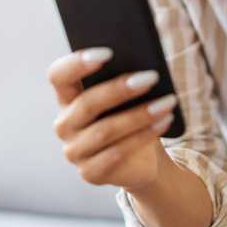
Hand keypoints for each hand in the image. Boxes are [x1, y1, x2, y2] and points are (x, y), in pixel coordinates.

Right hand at [47, 48, 178, 191]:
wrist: (140, 159)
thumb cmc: (130, 115)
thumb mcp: (126, 96)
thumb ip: (124, 77)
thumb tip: (141, 63)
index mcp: (66, 98)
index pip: (59, 76)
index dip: (77, 63)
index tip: (108, 52)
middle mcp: (64, 125)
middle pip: (87, 103)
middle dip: (120, 89)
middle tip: (150, 77)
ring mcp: (74, 152)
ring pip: (105, 130)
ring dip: (140, 114)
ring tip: (167, 102)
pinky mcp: (90, 173)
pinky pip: (117, 154)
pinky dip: (144, 136)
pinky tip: (164, 121)